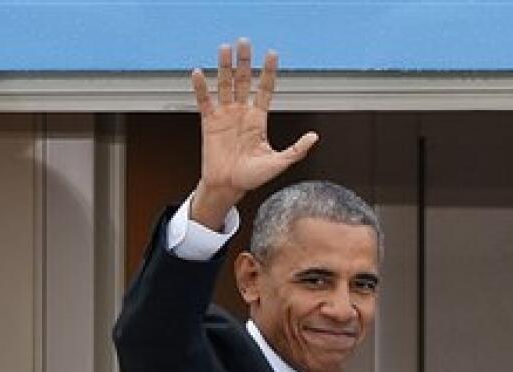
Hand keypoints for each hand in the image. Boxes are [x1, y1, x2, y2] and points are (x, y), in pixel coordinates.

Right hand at [189, 39, 318, 229]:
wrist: (228, 187)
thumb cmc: (251, 177)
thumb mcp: (278, 163)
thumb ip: (296, 150)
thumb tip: (314, 137)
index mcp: (258, 119)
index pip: (264, 89)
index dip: (268, 72)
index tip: (272, 54)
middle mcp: (241, 113)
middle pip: (243, 80)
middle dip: (244, 61)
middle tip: (244, 43)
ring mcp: (225, 116)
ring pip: (224, 85)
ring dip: (224, 67)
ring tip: (224, 50)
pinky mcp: (209, 123)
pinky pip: (204, 101)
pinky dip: (201, 88)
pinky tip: (199, 74)